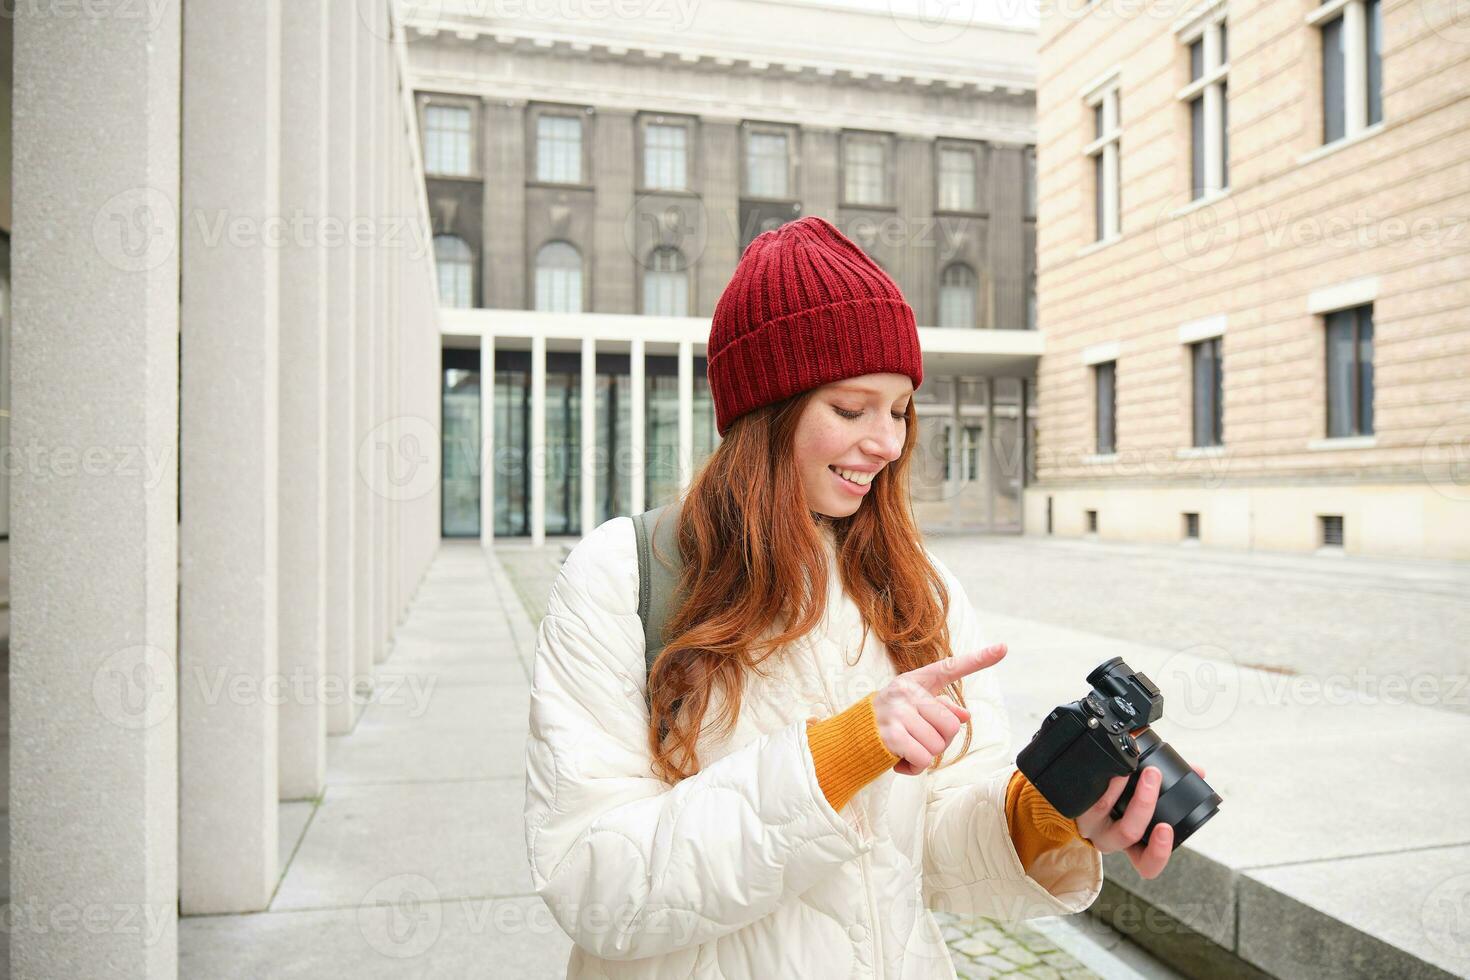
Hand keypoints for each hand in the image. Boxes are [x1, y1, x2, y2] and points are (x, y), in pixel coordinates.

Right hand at [874, 644, 1006, 775]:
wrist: (850, 738)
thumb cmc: (889, 723)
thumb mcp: (914, 711)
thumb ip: (940, 711)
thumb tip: (965, 716)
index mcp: (916, 681)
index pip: (950, 667)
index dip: (979, 659)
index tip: (1003, 648)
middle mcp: (906, 691)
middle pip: (951, 725)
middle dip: (940, 742)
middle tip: (919, 741)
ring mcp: (897, 712)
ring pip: (938, 745)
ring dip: (926, 757)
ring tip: (906, 750)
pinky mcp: (891, 735)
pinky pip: (923, 759)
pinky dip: (916, 767)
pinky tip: (901, 761)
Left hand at [1075, 763, 1207, 878]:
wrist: (1082, 792)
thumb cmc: (1122, 802)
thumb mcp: (1149, 804)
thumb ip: (1175, 789)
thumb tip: (1199, 771)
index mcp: (1133, 845)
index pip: (1147, 865)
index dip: (1158, 853)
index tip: (1166, 828)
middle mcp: (1110, 838)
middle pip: (1126, 833)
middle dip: (1143, 805)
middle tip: (1154, 775)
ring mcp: (1090, 821)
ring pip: (1102, 809)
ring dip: (1119, 786)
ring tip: (1131, 766)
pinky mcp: (1074, 803)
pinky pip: (1085, 793)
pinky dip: (1100, 778)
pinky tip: (1111, 765)